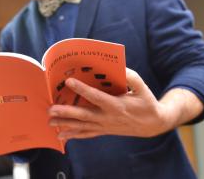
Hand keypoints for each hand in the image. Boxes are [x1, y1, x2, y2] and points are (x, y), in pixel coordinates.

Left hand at [49, 68, 172, 139]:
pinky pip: (87, 134)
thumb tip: (118, 67)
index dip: (82, 89)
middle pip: (84, 115)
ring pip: (82, 126)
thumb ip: (130, 77)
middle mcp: (108, 117)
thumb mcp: (142, 87)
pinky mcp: (104, 131)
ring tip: (50, 121)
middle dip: (66, 112)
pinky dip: (73, 135)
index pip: (96, 96)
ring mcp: (105, 126)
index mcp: (117, 105)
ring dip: (65, 124)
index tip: (69, 81)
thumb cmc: (146, 102)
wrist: (153, 124)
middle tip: (51, 109)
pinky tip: (61, 136)